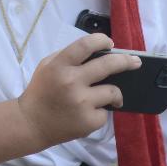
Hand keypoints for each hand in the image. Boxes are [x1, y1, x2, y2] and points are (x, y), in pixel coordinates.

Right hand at [18, 34, 139, 145]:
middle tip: (136, 62)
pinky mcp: (88, 121)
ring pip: (113, 91)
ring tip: (113, 96)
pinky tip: (90, 113)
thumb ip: (68, 57)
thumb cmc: (41, 92)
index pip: (86, 45)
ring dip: (115, 93)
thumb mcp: (47, 66)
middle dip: (126, 61)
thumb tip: (98, 51)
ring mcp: (81, 103)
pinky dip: (101, 112)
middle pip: (108, 65)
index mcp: (59, 65)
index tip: (110, 43)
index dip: (102, 40)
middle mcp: (71, 82)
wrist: (30, 124)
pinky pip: (105, 112)